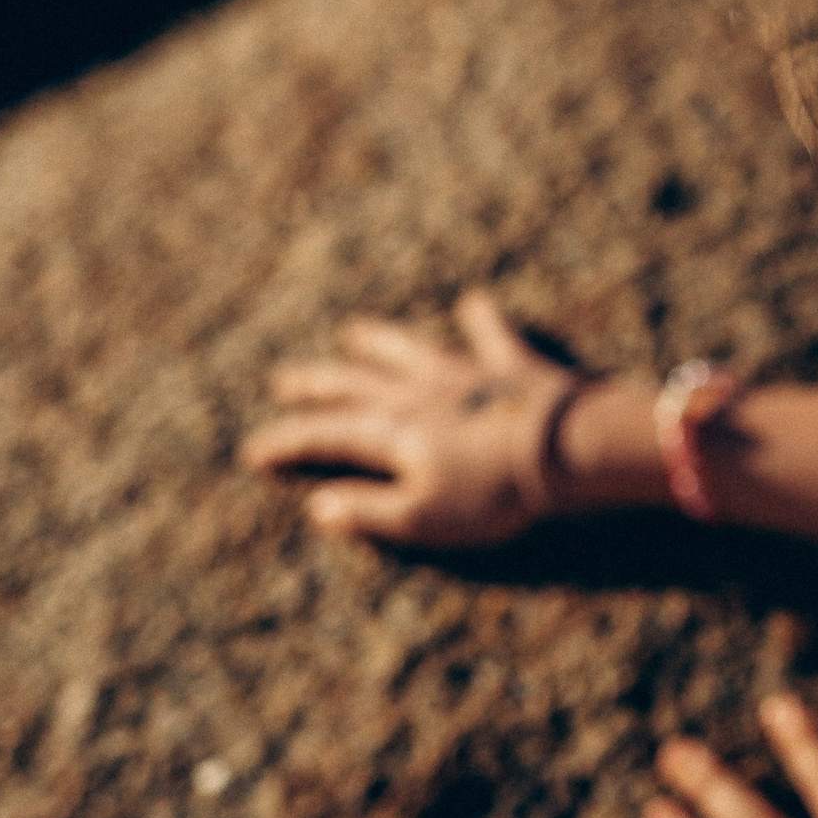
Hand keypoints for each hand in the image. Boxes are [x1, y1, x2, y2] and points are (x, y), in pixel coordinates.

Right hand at [240, 293, 589, 546]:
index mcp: (393, 431)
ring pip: (410, 351)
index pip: (327, 435)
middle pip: (357, 383)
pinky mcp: (513, 369)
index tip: (253, 449)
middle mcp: (420, 393)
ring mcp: (466, 375)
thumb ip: (368, 510)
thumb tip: (319, 506)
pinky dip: (484, 319)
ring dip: (380, 341)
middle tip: (285, 379)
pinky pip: (493, 337)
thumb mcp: (422, 516)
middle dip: (317, 384)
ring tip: (353, 331)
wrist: (564, 449)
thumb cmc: (492, 493)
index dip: (288, 442)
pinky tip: (475, 301)